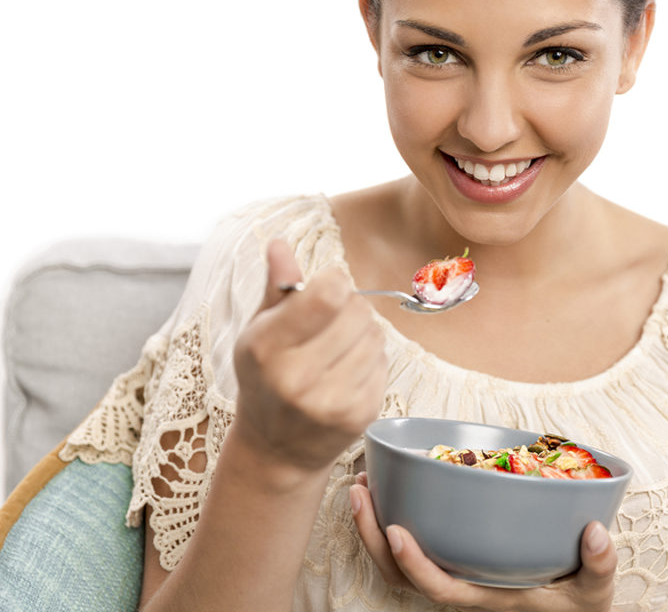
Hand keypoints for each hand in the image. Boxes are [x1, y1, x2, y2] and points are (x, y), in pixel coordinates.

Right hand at [232, 239, 386, 472]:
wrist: (276, 449)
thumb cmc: (266, 378)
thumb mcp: (259, 330)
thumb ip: (276, 286)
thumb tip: (279, 243)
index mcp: (266, 348)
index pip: (328, 294)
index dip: (334, 282)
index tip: (326, 290)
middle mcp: (296, 378)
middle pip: (357, 311)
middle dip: (350, 308)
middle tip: (332, 324)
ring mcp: (330, 401)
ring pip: (375, 336)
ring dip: (363, 334)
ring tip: (339, 350)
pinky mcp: (359, 416)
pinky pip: (383, 364)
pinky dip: (372, 361)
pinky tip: (348, 373)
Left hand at [349, 474, 616, 611]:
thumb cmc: (579, 604)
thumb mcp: (596, 592)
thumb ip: (600, 565)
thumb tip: (596, 532)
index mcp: (487, 598)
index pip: (440, 588)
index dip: (414, 564)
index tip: (396, 530)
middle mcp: (463, 586)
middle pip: (399, 575)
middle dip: (371, 535)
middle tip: (359, 489)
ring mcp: (456, 572)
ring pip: (396, 563)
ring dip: (372, 525)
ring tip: (361, 482)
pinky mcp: (457, 556)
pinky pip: (414, 543)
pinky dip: (392, 517)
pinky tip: (390, 486)